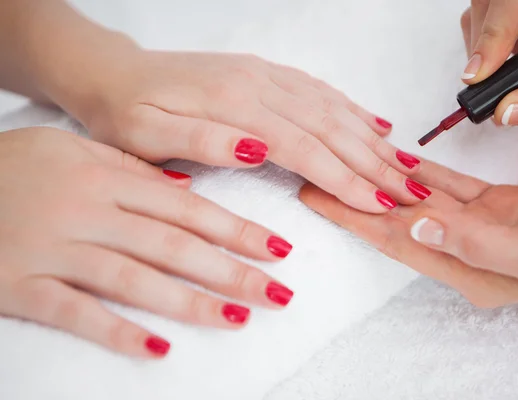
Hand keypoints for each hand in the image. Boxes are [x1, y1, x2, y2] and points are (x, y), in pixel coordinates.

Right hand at [0, 127, 293, 357]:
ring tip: (237, 319)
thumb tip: (186, 190)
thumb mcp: (71, 148)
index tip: (278, 248)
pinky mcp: (20, 284)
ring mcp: (55, 249)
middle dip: (231, 270)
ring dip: (189, 302)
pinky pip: (74, 312)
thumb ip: (129, 168)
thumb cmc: (14, 165)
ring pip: (134, 278)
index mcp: (106, 177)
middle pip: (174, 245)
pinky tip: (157, 349)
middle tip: (278, 292)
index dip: (237, 229)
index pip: (188, 208)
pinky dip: (116, 331)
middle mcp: (89, 212)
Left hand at [67, 50, 430, 213]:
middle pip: (330, 128)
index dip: (346, 177)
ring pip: (333, 108)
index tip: (380, 204)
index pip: (304, 146)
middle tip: (412, 193)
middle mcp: (258, 85)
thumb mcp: (148, 136)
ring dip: (373, 140)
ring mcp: (266, 76)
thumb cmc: (127, 114)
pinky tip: (376, 124)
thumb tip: (259, 150)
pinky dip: (353, 109)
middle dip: (375, 164)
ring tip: (407, 166)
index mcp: (233, 106)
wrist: (114, 74)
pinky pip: (320, 90)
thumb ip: (204, 141)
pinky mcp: (266, 74)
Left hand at [300, 154, 517, 306]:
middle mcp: (466, 252)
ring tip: (349, 162)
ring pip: (421, 200)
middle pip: (398, 221)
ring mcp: (480, 227)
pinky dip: (425, 172)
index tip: (315, 198)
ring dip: (385, 181)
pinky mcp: (498, 206)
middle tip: (318, 174)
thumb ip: (475, 243)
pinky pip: (451, 186)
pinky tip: (400, 160)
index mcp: (469, 270)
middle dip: (357, 198)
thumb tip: (416, 225)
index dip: (352, 217)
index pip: (395, 240)